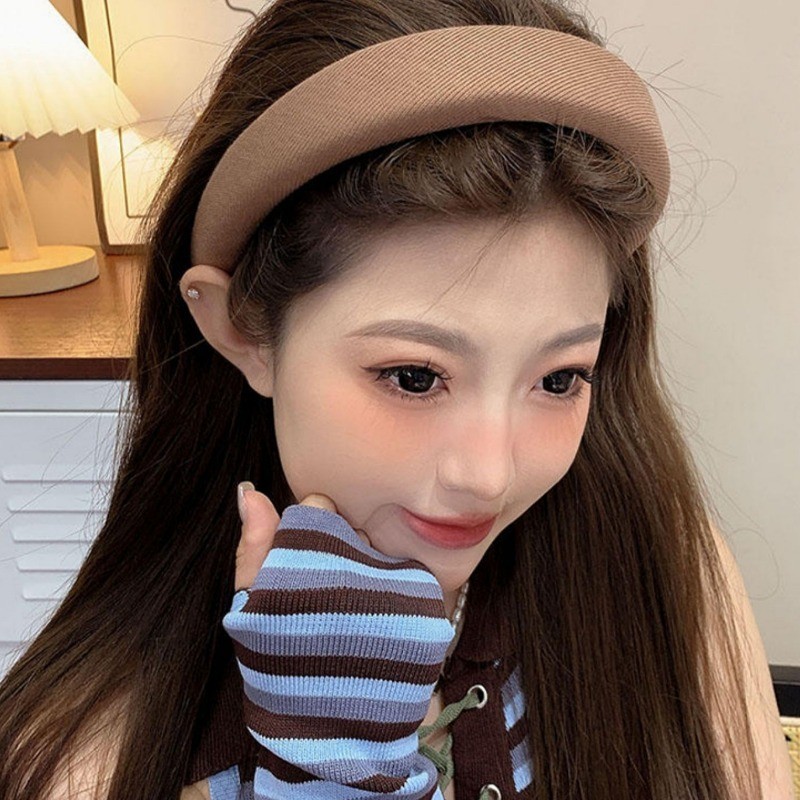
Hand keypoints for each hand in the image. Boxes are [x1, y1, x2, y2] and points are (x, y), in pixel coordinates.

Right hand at [224, 482, 452, 795]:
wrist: (335, 735)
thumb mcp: (253, 608)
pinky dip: (394, 593)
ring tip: (349, 616)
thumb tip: (249, 491)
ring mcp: (396, 587)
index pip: (319, 509)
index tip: (304, 560)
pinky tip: (375, 624)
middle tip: (326, 594)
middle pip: (353, 530)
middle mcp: (359, 565)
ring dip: (367, 572)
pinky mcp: (427, 611)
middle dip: (341, 550)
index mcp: (312, 559)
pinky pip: (409, 579)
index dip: (310, 530)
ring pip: (380, 551)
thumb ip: (253, 547)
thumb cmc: (284, 668)